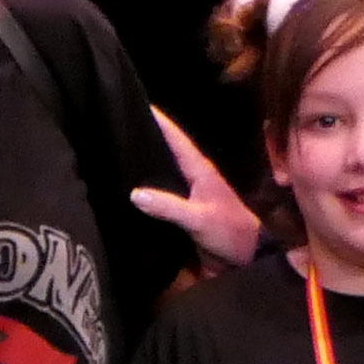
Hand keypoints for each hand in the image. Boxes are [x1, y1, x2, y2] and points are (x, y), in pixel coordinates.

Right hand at [131, 109, 265, 267]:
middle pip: (167, 150)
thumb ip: (168, 206)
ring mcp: (189, 194)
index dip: (159, 120)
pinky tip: (129, 188)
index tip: (138, 103)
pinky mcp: (184, 211)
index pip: (176, 138)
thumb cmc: (229, 232)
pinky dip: (147, 188)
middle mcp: (193, 177)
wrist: (246, 260)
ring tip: (118, 152)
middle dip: (147, 136)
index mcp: (200, 170)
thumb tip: (134, 193)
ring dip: (146, 161)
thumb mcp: (198, 218)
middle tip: (119, 125)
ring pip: (163, 171)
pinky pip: (161, 194)